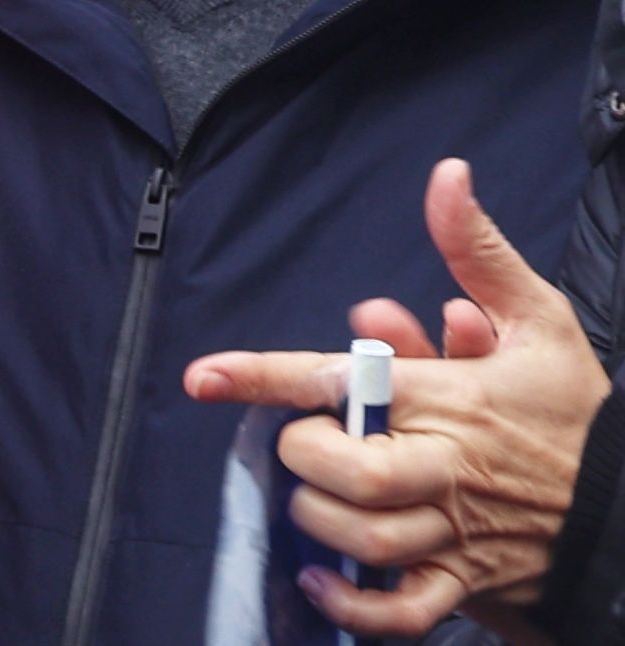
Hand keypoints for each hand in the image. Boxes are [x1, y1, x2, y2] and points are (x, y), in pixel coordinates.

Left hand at [185, 158, 604, 633]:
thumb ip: (478, 251)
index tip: (202, 378)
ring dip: (321, 520)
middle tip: (304, 441)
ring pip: (365, 539)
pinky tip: (322, 580)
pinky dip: (354, 606)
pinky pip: (403, 613)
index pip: (337, 381)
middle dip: (305, 455)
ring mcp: (457, 532)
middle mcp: (445, 468)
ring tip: (317, 496)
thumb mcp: (539, 319)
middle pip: (347, 473)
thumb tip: (446, 177)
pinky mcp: (471, 582)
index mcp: (448, 400)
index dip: (260, 378)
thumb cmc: (576, 411)